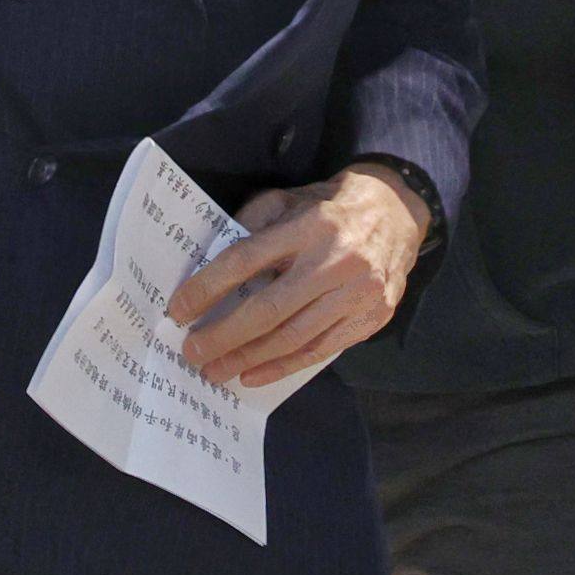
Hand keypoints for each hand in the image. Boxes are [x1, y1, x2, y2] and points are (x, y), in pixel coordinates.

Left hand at [166, 164, 428, 390]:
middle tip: (192, 352)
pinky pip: (320, 351)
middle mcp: (336, 260)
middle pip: (269, 309)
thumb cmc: (327, 208)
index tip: (178, 310)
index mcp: (308, 226)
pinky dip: (283, 367)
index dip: (207, 288)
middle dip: (224, 336)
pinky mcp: (372, 318)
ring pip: (294, 337)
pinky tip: (253, 374)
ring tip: (216, 370)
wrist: (396, 213)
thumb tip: (208, 265)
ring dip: (248, 359)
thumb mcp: (287, 200)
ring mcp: (358, 293)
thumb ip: (250, 225)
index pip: (246, 260)